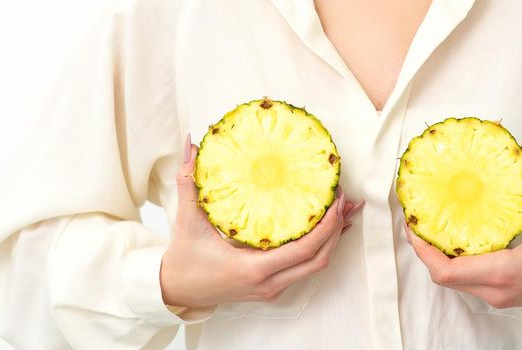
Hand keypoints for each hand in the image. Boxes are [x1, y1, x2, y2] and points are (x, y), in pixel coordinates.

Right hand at [160, 134, 363, 307]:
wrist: (175, 292)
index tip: (335, 198)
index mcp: (253, 268)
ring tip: (345, 210)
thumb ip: (189, 182)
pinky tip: (329, 228)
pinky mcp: (272, 288)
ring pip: (316, 266)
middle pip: (320, 259)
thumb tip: (191, 144)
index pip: (305, 249)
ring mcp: (272, 288)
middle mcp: (269, 282)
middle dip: (337, 228)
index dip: (327, 224)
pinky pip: (305, 268)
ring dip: (333, 238)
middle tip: (344, 198)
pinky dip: (320, 247)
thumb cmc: (183, 259)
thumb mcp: (187, 220)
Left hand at [407, 129, 521, 313]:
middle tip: (415, 218)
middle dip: (422, 249)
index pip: (446, 270)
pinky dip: (451, 261)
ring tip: (427, 225)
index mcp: (503, 271)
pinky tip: (451, 237)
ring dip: (435, 256)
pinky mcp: (497, 295)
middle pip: (441, 276)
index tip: (412, 223)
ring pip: (451, 281)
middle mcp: (493, 289)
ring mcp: (494, 296)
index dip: (422, 248)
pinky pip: (464, 281)